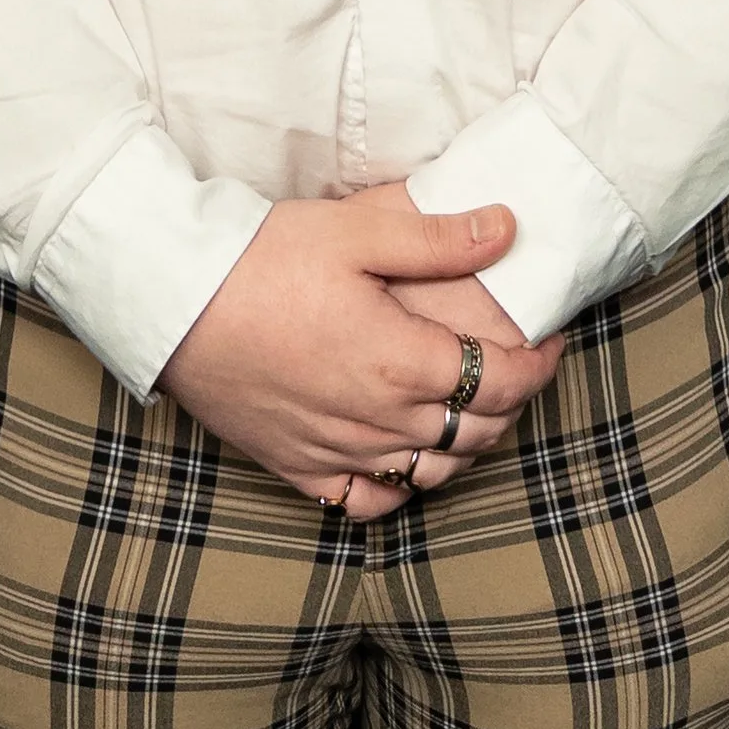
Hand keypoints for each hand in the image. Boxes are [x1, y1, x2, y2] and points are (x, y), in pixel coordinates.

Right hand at [158, 181, 564, 523]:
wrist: (176, 304)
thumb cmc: (262, 259)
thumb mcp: (354, 230)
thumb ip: (436, 237)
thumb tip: (507, 229)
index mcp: (399, 361)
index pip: (499, 381)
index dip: (539, 365)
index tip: (551, 341)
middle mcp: (377, 420)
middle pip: (474, 430)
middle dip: (511, 401)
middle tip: (518, 364)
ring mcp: (338, 452)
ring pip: (432, 470)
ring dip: (466, 442)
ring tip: (472, 404)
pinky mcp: (300, 468)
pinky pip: (371, 499)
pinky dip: (403, 484)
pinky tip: (408, 456)